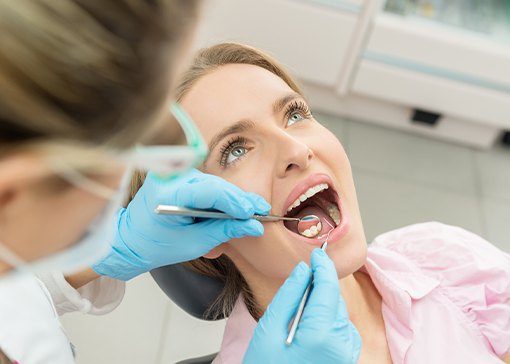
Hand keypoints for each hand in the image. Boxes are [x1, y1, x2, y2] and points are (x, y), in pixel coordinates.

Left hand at [92, 169, 270, 280]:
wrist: (129, 239)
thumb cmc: (157, 245)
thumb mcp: (194, 243)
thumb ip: (224, 231)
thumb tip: (254, 226)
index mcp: (169, 195)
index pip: (210, 192)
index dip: (236, 202)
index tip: (255, 213)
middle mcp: (170, 178)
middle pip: (215, 185)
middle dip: (239, 201)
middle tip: (261, 212)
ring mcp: (172, 175)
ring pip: (213, 184)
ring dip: (231, 200)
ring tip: (249, 214)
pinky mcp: (176, 176)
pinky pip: (205, 185)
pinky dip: (219, 198)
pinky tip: (233, 210)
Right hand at [244, 249, 360, 363]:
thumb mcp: (268, 331)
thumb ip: (289, 296)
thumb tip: (303, 270)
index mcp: (321, 334)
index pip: (329, 286)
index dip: (323, 266)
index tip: (317, 253)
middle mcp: (342, 344)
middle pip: (335, 298)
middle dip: (321, 284)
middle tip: (302, 278)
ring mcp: (347, 354)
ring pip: (340, 312)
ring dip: (324, 302)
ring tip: (300, 308)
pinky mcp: (346, 360)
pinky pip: (342, 328)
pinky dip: (329, 318)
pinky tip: (309, 323)